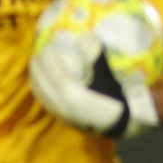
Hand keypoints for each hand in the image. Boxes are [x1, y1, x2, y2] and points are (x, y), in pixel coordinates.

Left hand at [29, 32, 158, 138]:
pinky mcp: (63, 119)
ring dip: (36, 76)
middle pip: (42, 83)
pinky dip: (40, 88)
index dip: (49, 58)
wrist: (125, 124)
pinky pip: (45, 101)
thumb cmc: (119, 98)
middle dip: (37, 65)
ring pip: (41, 93)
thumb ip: (96, 56)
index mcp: (74, 95)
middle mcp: (63, 106)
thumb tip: (86, 38)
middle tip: (40, 50)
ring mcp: (62, 114)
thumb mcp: (110, 75)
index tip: (48, 44)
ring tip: (38, 63)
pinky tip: (43, 81)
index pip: (54, 73)